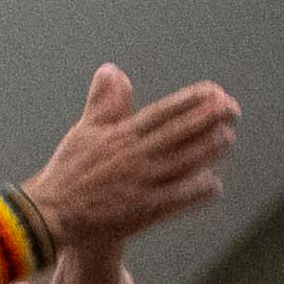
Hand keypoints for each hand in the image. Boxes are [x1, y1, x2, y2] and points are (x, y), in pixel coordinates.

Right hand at [21, 65, 237, 248]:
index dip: (188, 101)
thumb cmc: (68, 172)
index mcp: (118, 136)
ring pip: (181, 162)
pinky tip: (214, 184)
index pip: (160, 113)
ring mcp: (139, 183)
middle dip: (206, 119)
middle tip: (232, 108)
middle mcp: (132, 157)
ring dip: (206, 150)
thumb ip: (103, 102)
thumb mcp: (84, 132)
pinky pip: (176, 198)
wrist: (51, 214)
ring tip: (228, 137)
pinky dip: (195, 191)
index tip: (213, 90)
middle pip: (176, 133)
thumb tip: (111, 69)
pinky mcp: (142, 211)